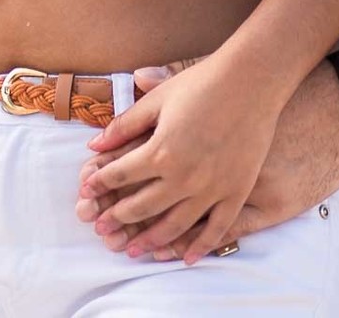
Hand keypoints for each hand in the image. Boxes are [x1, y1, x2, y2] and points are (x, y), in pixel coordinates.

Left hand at [75, 52, 279, 262]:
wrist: (251, 80)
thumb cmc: (202, 83)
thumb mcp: (158, 98)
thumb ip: (125, 125)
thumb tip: (93, 144)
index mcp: (161, 151)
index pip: (120, 175)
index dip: (100, 184)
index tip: (86, 192)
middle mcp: (183, 177)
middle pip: (142, 207)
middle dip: (117, 218)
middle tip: (102, 229)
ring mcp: (211, 188)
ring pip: (174, 226)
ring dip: (150, 240)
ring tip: (134, 250)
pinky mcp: (236, 192)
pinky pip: (216, 229)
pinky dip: (200, 247)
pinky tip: (187, 258)